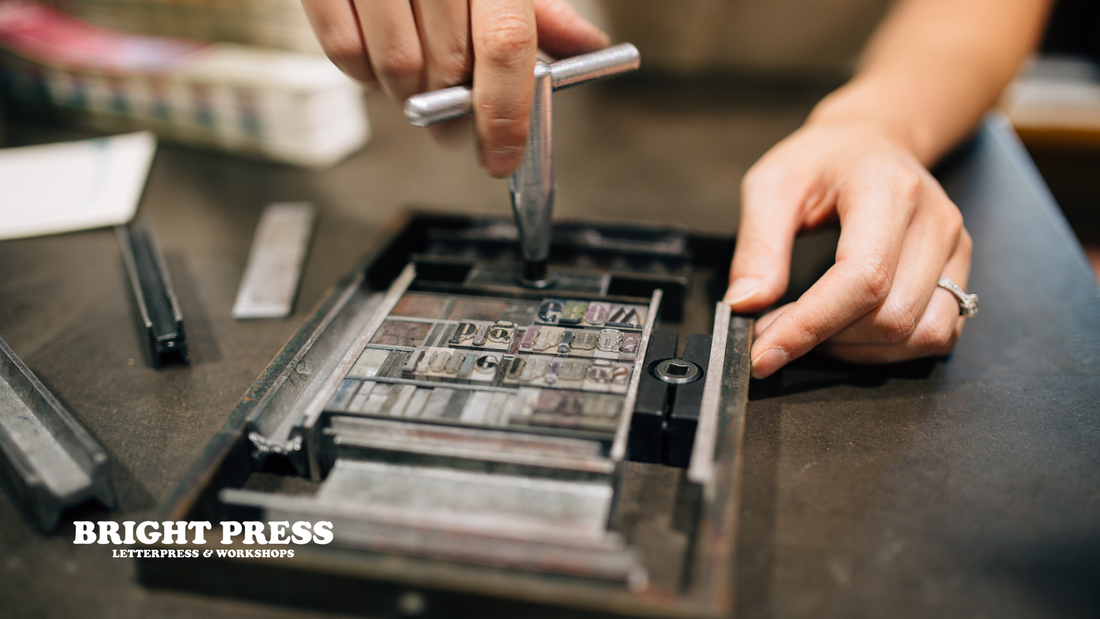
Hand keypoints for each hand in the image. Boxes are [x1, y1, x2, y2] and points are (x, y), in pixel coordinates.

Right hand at [300, 0, 607, 176]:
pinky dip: (362, 73)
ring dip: (407, 97)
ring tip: (413, 84)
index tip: (502, 155)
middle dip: (452, 114)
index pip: (506, 44)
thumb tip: (587, 47)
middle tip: (454, 128)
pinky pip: (344, 53)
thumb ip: (537, 8)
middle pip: (447, 67)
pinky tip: (375, 54)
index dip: (506, 111)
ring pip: (396, 69)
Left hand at [724, 121, 971, 377]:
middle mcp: (935, 221)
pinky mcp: (959, 273)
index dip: (810, 326)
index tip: (765, 353)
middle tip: (775, 333)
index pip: (862, 279)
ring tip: (812, 332)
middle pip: (891, 316)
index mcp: (889, 190)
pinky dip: (888, 350)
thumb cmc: (821, 160)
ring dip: (857, 351)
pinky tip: (847, 333)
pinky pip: (938, 335)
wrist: (871, 143)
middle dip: (826, 340)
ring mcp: (955, 249)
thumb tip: (746, 304)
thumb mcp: (771, 185)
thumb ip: (758, 245)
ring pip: (919, 334)